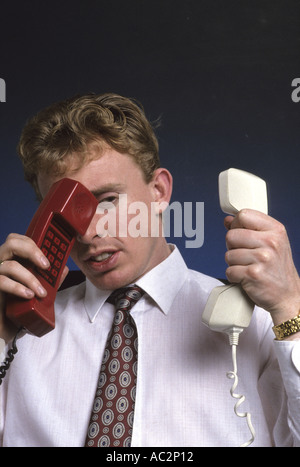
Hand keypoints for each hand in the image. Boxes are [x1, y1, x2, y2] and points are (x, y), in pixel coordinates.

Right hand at [0, 233, 67, 342]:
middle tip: (46, 266)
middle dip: (32, 251)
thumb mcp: (37, 293)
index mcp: (11, 260)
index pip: (18, 240)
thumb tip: (63, 268)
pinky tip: (28, 296)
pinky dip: (18, 288)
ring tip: (41, 292)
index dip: (33, 244)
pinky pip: (2, 281)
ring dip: (30, 278)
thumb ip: (49, 280)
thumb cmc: (17, 310)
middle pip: (11, 243)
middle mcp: (0, 264)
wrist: (3, 330)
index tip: (48, 259)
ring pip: (10, 265)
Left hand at [224, 209, 299, 324]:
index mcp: (275, 230)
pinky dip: (234, 276)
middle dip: (232, 247)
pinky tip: (246, 277)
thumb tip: (228, 220)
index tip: (241, 236)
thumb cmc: (277, 268)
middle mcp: (271, 242)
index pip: (243, 215)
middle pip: (231, 235)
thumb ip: (250, 229)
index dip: (236, 226)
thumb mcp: (272, 243)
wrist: (288, 295)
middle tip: (245, 256)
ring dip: (234, 264)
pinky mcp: (253, 274)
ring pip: (228, 255)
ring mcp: (263, 258)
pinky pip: (229, 271)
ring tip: (248, 267)